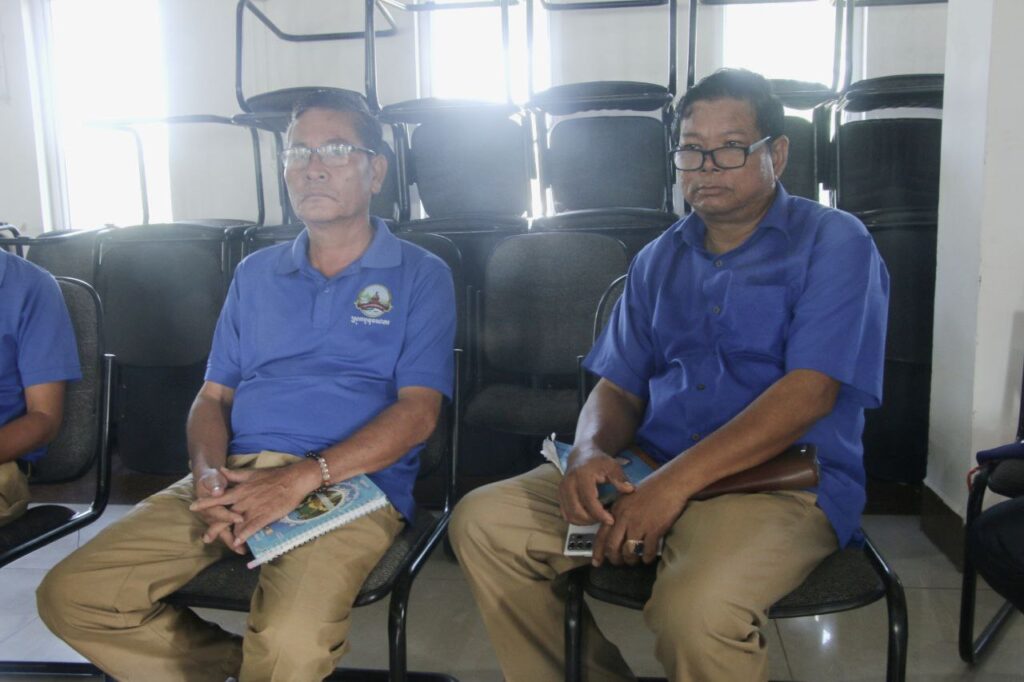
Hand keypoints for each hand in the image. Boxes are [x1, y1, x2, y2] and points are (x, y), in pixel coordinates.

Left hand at [190, 460, 319, 546]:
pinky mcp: (265, 516)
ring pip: (237, 525)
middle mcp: (244, 501)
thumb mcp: (252, 473)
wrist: (293, 479)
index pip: (219, 498)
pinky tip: (239, 543)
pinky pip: (252, 528)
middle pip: (225, 516)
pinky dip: (244, 536)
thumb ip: (235, 474)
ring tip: (224, 545)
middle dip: (215, 528)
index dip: (205, 503)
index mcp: (240, 490)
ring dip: (230, 536)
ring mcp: (254, 509)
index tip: (192, 507)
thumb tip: (220, 470)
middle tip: (205, 538)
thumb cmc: (274, 476)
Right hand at [192, 468, 245, 553]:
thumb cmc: (211, 479)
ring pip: (225, 532)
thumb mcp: (212, 478)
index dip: (228, 516)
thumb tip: (217, 492)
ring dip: (233, 541)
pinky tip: (243, 546)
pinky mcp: (222, 520)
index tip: (240, 518)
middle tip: (240, 549)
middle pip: (221, 529)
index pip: (219, 513)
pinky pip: (228, 532)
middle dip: (230, 538)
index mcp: (210, 504)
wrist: (208, 478)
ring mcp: (217, 519)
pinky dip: (235, 539)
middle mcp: (211, 515)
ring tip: (242, 551)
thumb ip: (214, 484)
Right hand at [557, 447, 634, 525]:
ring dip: (584, 522)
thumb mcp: (612, 466)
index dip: (600, 514)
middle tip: (605, 519)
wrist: (582, 455)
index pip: (589, 500)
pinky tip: (589, 516)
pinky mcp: (560, 496)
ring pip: (570, 515)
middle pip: (577, 511)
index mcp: (581, 475)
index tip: (611, 520)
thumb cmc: (599, 461)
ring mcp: (561, 490)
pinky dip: (577, 519)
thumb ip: (620, 479)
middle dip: (592, 520)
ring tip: (598, 517)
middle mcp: (568, 483)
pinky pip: (566, 514)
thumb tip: (630, 490)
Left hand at [591, 471, 686, 567]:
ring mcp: (639, 524)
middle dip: (615, 559)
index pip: (601, 534)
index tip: (596, 562)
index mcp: (616, 510)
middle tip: (619, 562)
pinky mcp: (654, 529)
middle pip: (613, 547)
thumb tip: (615, 531)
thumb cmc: (651, 488)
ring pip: (629, 551)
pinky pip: (646, 551)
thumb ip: (620, 513)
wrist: (670, 484)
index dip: (598, 551)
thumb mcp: (628, 498)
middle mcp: (624, 518)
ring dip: (631, 559)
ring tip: (634, 560)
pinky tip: (647, 557)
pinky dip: (646, 557)